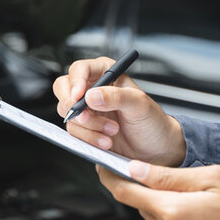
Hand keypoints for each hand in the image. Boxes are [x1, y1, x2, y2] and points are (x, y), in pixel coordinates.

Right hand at [53, 57, 185, 166]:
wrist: (156, 149)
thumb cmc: (152, 122)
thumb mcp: (140, 105)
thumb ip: (116, 97)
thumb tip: (91, 95)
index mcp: (106, 73)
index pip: (80, 69)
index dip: (75, 82)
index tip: (79, 97)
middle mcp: (93, 89)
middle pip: (64, 89)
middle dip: (73, 106)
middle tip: (86, 117)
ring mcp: (87, 110)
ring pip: (68, 113)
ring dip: (88, 126)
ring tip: (112, 131)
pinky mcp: (85, 129)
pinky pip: (74, 131)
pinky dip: (88, 138)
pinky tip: (106, 141)